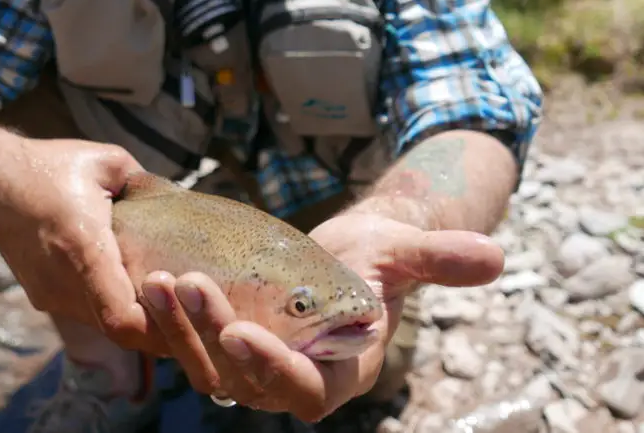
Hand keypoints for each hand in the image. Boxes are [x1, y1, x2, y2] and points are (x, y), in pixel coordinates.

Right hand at [0, 134, 169, 355]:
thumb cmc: (52, 165)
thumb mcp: (109, 162)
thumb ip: (149, 186)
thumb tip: (187, 204)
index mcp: (81, 245)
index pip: (121, 316)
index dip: (160, 324)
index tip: (189, 308)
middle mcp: (62, 280)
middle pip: (120, 331)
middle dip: (161, 330)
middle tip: (199, 317)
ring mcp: (50, 294)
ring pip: (104, 327)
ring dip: (139, 322)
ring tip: (177, 306)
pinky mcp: (44, 298)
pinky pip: (88, 315)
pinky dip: (116, 310)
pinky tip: (140, 292)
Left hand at [137, 211, 503, 421]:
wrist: (350, 253)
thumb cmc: (382, 255)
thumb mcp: (407, 253)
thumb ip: (442, 261)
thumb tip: (494, 256)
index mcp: (341, 373)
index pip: (305, 391)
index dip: (275, 369)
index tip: (244, 330)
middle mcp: (294, 378)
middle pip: (245, 378)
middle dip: (212, 336)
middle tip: (188, 285)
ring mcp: (256, 364)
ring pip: (209, 364)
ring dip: (180, 328)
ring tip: (158, 281)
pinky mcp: (229, 341)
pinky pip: (194, 340)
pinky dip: (171, 317)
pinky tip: (150, 278)